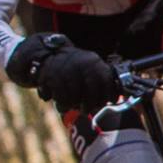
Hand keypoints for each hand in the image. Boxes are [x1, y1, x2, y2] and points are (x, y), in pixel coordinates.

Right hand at [5, 33, 121, 109]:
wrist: (46, 53)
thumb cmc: (72, 68)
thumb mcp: (89, 69)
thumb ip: (101, 81)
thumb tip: (116, 99)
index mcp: (93, 61)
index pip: (105, 80)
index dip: (108, 94)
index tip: (107, 103)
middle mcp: (80, 62)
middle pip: (91, 89)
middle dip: (91, 103)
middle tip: (87, 109)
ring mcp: (65, 68)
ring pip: (74, 95)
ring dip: (73, 105)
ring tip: (71, 107)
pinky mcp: (50, 75)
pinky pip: (59, 95)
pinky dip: (61, 102)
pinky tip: (61, 103)